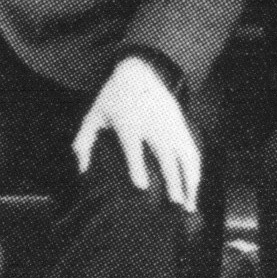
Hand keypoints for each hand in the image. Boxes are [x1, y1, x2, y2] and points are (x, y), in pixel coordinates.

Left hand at [74, 55, 200, 209]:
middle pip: (166, 156)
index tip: (142, 187)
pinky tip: (194, 189)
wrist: (140, 71)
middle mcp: (153, 126)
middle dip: (172, 180)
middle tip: (174, 203)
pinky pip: (193, 152)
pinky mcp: (182, 126)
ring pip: (186, 157)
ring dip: (190, 181)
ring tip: (189, 206)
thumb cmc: (113, 98)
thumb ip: (84, 141)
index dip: (137, 167)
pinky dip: (196, 172)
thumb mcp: (94, 114)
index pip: (133, 147)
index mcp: (128, 123)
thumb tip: (81, 170)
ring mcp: (170, 126)